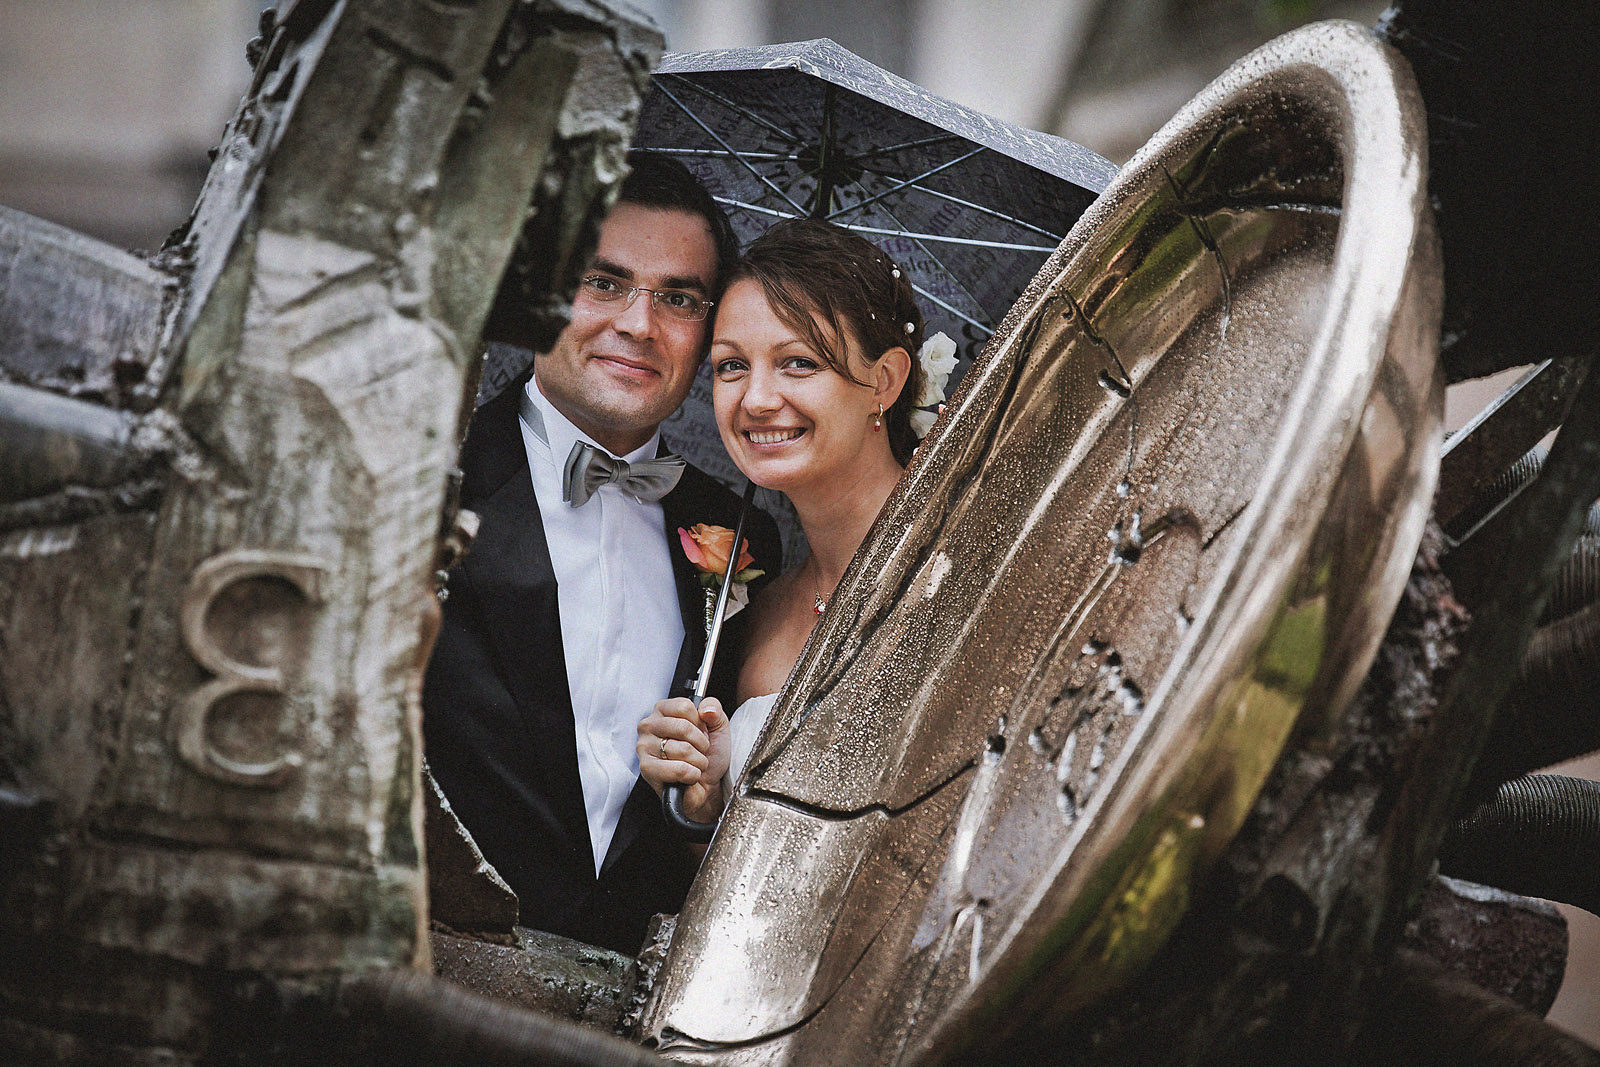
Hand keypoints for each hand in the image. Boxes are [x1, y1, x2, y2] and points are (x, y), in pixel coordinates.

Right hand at [638, 696, 730, 822]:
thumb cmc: (709, 754)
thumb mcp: (718, 726)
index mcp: (663, 710)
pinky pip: (678, 769)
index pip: (685, 706)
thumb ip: (714, 708)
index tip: (700, 733)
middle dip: (701, 744)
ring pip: (682, 749)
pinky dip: (692, 774)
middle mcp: (649, 726)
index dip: (700, 723)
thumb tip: (706, 709)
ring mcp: (644, 747)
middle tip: (698, 751)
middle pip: (683, 727)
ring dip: (698, 761)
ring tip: (693, 764)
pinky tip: (688, 776)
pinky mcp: (646, 769)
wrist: (708, 785)